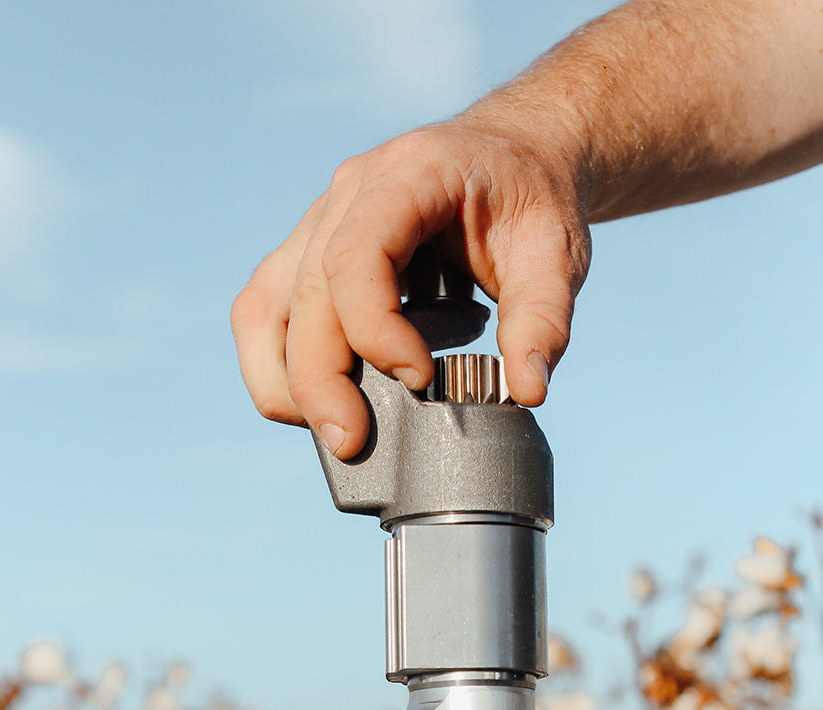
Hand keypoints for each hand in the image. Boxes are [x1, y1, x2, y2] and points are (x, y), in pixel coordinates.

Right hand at [231, 112, 591, 458]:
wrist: (516, 155)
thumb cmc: (533, 198)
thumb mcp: (557, 253)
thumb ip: (545, 321)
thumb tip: (528, 392)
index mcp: (407, 175)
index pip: (354, 256)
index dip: (374, 329)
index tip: (421, 378)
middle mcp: (347, 194)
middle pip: (304, 295)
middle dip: (321, 380)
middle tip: (355, 441)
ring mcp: (320, 223)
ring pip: (264, 309)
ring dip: (286, 380)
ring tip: (332, 429)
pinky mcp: (309, 256)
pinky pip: (265, 314)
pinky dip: (278, 367)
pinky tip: (319, 404)